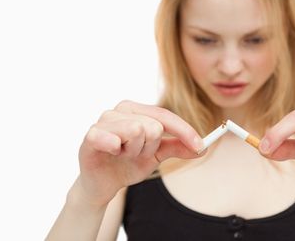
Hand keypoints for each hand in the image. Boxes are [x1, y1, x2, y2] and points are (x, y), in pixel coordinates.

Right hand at [75, 100, 203, 206]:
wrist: (102, 184)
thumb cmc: (127, 163)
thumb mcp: (157, 155)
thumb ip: (178, 147)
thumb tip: (203, 147)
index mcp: (136, 109)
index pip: (165, 116)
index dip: (184, 131)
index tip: (200, 146)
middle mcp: (120, 110)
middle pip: (153, 126)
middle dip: (149, 148)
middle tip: (134, 155)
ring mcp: (104, 120)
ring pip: (136, 131)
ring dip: (133, 152)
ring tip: (122, 155)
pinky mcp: (91, 135)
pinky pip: (112, 139)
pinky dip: (116, 149)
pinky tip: (111, 153)